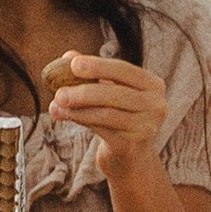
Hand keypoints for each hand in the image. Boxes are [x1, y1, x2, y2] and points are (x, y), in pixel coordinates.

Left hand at [46, 50, 171, 173]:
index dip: (99, 66)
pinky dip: (79, 120)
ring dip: (77, 109)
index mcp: (153, 85)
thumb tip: (68, 55)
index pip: (125, 70)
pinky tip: (62, 115)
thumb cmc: (119, 116)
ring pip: (106, 114)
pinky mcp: (132, 146)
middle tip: (59, 92)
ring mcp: (146, 127)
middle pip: (116, 94)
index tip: (73, 64)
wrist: (131, 157)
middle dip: (84, 91)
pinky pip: (101, 130)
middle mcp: (156, 106)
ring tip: (55, 105)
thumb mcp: (109, 92)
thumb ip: (92, 73)